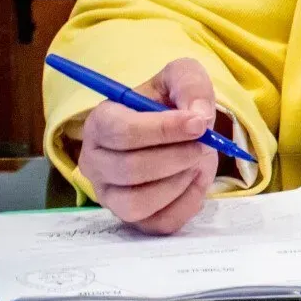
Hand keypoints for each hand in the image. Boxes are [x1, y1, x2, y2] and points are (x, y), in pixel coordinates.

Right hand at [76, 58, 219, 233]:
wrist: (181, 133)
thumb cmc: (173, 103)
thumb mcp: (183, 78)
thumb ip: (190, 85)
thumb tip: (200, 116)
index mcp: (100, 123)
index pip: (121, 132)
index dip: (163, 129)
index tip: (199, 123)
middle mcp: (95, 163)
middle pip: (129, 169)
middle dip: (178, 156)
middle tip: (205, 143)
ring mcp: (110, 196)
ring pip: (138, 203)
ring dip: (180, 181)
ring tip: (196, 161)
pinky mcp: (134, 219)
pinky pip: (160, 223)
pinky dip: (188, 202)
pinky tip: (194, 179)